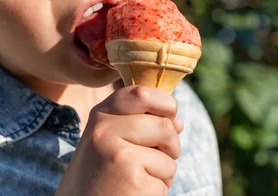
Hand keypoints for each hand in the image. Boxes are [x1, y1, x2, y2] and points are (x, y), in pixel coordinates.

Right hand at [56, 85, 182, 195]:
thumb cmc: (99, 175)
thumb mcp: (108, 140)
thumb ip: (140, 125)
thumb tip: (178, 122)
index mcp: (100, 116)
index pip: (142, 93)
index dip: (165, 103)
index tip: (168, 116)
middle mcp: (105, 131)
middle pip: (166, 126)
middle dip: (170, 146)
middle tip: (150, 162)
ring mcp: (120, 155)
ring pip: (169, 156)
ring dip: (163, 173)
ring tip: (136, 179)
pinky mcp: (133, 181)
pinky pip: (165, 181)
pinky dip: (157, 191)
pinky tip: (134, 193)